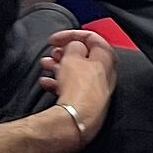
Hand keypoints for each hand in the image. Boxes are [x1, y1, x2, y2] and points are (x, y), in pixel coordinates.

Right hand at [37, 29, 118, 145]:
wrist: (77, 118)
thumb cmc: (79, 87)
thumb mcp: (72, 56)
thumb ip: (73, 45)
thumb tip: (74, 46)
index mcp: (106, 57)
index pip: (91, 37)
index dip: (70, 34)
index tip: (55, 39)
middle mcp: (105, 73)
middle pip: (84, 55)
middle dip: (64, 52)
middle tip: (52, 52)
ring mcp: (97, 88)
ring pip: (77, 71)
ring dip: (59, 66)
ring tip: (45, 65)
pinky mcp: (88, 101)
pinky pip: (73, 87)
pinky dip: (59, 82)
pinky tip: (46, 83)